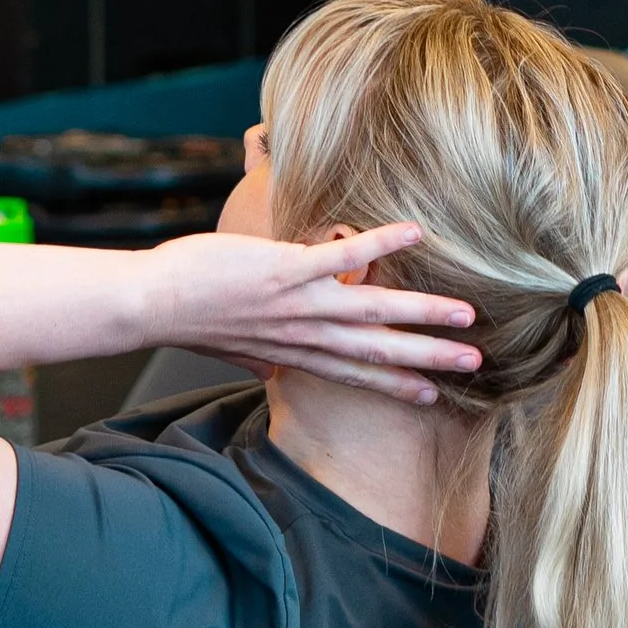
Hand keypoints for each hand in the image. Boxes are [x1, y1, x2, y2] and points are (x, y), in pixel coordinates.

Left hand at [138, 221, 481, 403]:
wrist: (151, 304)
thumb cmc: (188, 319)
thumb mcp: (232, 349)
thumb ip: (260, 357)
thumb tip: (270, 368)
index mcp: (293, 353)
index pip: (354, 373)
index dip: (397, 385)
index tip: (434, 395)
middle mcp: (304, 334)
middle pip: (377, 349)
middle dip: (428, 356)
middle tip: (476, 361)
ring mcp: (298, 302)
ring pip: (372, 309)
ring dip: (421, 310)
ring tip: (464, 311)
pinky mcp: (286, 268)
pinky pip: (341, 256)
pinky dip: (379, 244)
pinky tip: (414, 232)